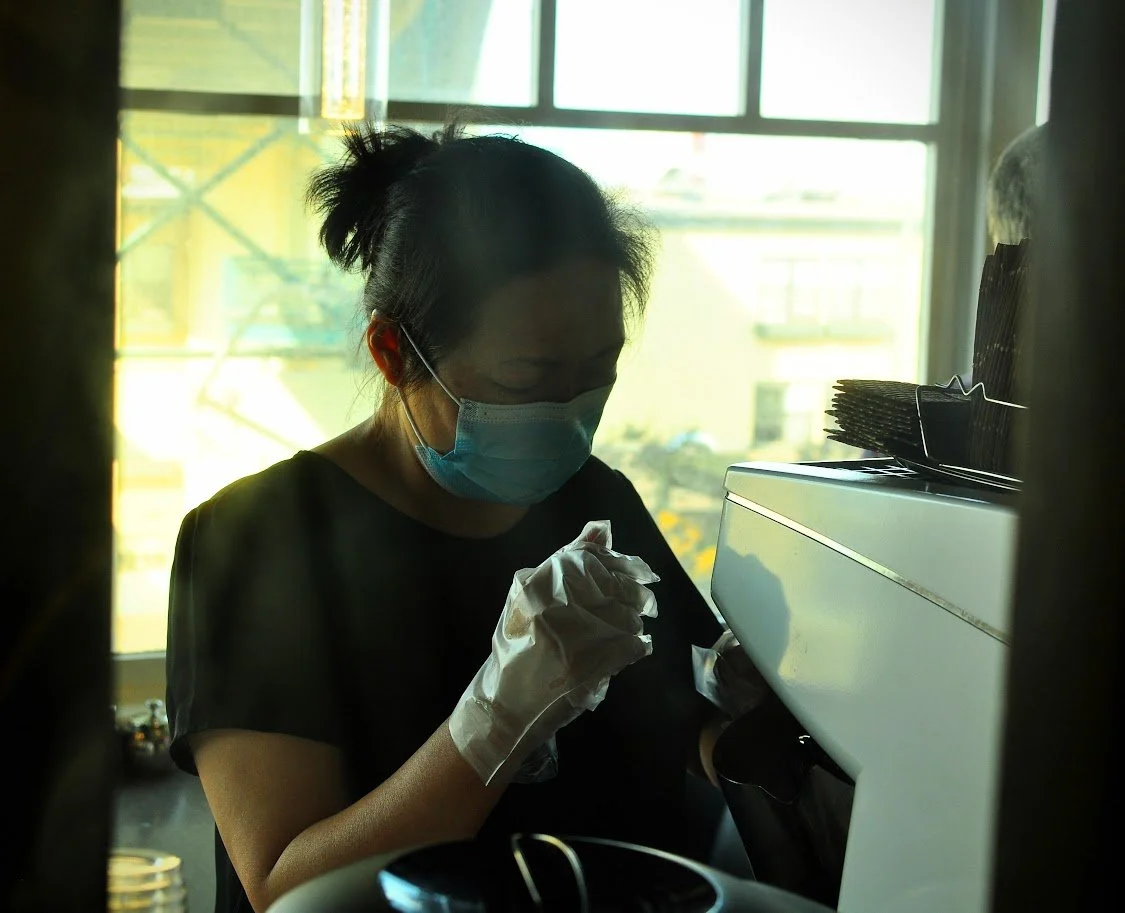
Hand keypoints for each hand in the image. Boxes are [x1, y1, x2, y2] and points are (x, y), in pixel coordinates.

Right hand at [449, 520, 658, 784]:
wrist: (506, 702)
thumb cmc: (519, 644)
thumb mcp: (533, 595)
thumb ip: (570, 559)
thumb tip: (603, 527)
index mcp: (539, 582)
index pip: (595, 559)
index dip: (621, 564)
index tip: (636, 572)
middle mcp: (557, 604)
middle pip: (618, 586)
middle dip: (636, 593)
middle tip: (642, 601)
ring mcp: (576, 635)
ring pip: (629, 616)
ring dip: (635, 621)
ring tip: (624, 628)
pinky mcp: (594, 664)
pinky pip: (634, 644)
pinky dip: (636, 646)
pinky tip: (624, 650)